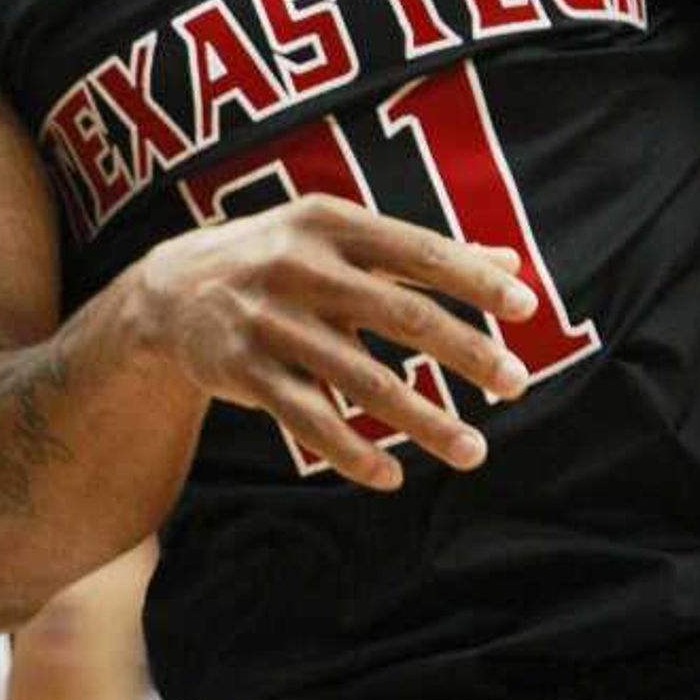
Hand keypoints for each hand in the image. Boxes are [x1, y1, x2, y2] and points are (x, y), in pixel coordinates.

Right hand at [135, 195, 540, 489]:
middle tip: (517, 384)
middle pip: (399, 314)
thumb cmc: (281, 260)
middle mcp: (298, 266)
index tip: (528, 309)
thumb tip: (512, 263)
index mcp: (331, 224)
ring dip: (423, 420)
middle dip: (464, 352)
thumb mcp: (339, 238)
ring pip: (360, 380)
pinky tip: (391, 475)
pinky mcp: (243, 370)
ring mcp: (269, 320)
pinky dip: (351, 451)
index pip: (417, 251)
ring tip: (473, 451)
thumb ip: (421, 254)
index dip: (474, 280)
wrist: (171, 291)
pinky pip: (307, 418)